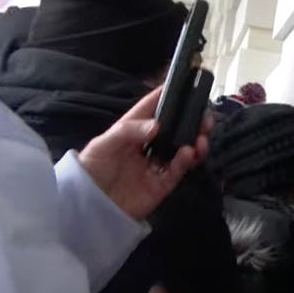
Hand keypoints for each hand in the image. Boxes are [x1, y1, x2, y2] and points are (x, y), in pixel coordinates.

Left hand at [78, 86, 210, 220]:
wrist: (87, 207)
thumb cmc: (91, 168)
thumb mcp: (103, 144)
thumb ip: (129, 131)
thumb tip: (158, 125)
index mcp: (134, 129)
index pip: (154, 107)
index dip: (170, 95)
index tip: (189, 85)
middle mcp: (149, 144)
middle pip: (176, 128)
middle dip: (193, 121)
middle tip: (206, 118)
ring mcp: (157, 164)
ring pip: (183, 148)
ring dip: (196, 140)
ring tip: (202, 137)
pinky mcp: (162, 184)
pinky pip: (178, 170)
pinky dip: (187, 161)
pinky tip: (189, 153)